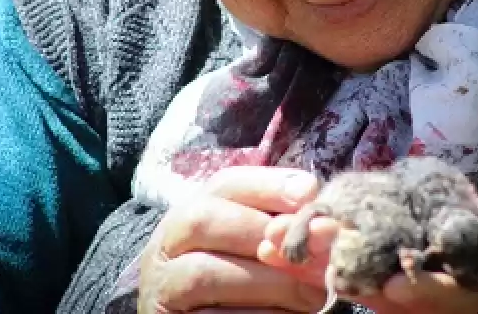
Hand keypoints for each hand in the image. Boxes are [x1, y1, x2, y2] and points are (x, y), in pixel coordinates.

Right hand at [137, 166, 329, 312]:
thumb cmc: (242, 274)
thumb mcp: (256, 239)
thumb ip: (280, 219)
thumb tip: (313, 199)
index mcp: (193, 210)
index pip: (225, 183)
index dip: (268, 185)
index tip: (309, 194)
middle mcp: (168, 242)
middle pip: (204, 220)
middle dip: (263, 234)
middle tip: (311, 254)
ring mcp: (164, 285)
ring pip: (204, 273)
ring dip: (266, 282)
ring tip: (309, 295)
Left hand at [259, 167, 477, 313]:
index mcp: (471, 276)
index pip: (442, 289)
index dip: (419, 288)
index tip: (392, 281)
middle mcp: (432, 284)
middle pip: (383, 286)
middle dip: (342, 269)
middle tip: (301, 248)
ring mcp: (405, 274)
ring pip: (355, 277)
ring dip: (314, 265)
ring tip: (273, 244)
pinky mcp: (386, 256)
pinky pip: (346, 260)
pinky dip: (314, 252)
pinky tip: (279, 239)